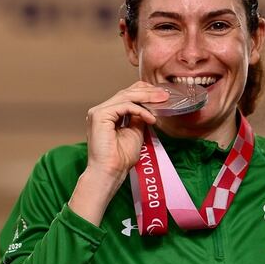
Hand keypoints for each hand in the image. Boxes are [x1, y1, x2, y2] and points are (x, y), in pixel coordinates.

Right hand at [69, 81, 168, 225]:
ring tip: (162, 101)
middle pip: (127, 92)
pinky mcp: (99, 115)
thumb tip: (149, 106)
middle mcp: (102, 110)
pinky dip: (140, 110)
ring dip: (147, 97)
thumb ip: (139, 117)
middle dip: (148, 92)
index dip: (145, 92)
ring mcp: (99, 112)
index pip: (127, 95)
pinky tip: (151, 118)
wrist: (111, 171)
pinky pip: (125, 106)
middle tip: (165, 95)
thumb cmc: (121, 158)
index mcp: (109, 113)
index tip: (163, 96)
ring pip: (126, 96)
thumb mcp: (136, 131)